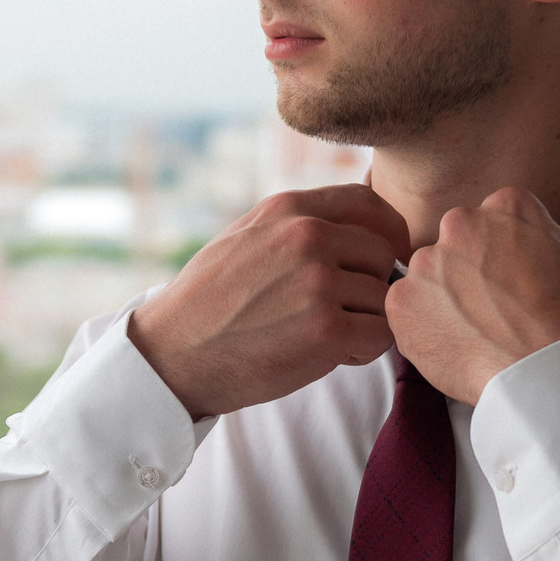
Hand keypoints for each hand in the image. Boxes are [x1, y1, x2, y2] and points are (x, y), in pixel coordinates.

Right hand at [130, 184, 411, 419]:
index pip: (371, 205)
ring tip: (324, 334)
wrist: (173, 353)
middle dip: (370, 285)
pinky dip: (362, 350)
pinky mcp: (325, 329)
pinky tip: (330, 354)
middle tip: (338, 311)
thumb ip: (296, 223)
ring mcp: (317, 282)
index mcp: (289, 209)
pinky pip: (381, 335)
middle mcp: (307, 236)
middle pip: (384, 254)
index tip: (376, 263)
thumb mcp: (246, 235)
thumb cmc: (209, 301)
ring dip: (364, 322)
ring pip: (383, 297)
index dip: (386, 235)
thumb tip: (357, 223)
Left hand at [387, 187, 559, 402]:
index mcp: (505, 206)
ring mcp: (428, 261)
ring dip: (441, 301)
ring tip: (475, 334)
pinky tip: (454, 346)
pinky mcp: (403, 299)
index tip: (502, 279)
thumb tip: (512, 248)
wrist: (549, 366)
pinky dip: (420, 329)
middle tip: (488, 310)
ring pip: (427, 279)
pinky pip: (404, 310)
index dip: (495, 256)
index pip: (487, 221)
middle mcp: (462, 223)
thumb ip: (526, 239)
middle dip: (463, 274)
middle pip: (453, 246)